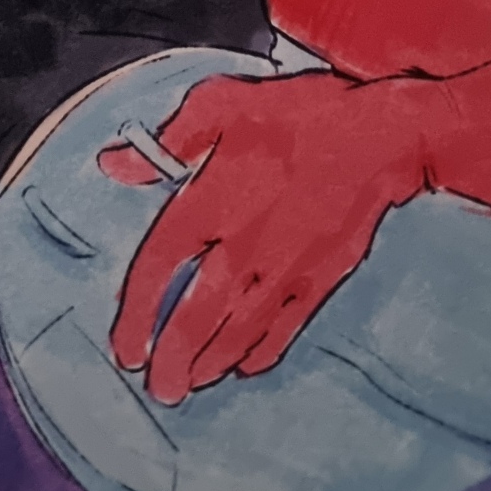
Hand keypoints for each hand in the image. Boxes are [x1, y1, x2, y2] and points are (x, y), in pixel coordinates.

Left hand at [103, 72, 423, 402]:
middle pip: (194, 317)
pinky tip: (246, 364)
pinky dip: (262, 351)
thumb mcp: (222, 102)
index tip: (125, 348)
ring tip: (190, 384)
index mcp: (208, 202)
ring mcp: (282, 269)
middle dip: (171, 359)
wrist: (378, 135)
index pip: (158, 268)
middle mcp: (240, 246)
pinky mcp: (320, 279)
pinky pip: (284, 328)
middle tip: (158, 387)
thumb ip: (168, 139)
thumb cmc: (298, 113)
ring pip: (237, 331)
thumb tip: (113, 164)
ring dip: (210, 363)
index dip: (136, 314)